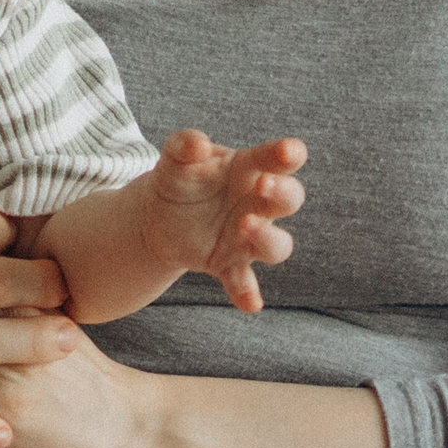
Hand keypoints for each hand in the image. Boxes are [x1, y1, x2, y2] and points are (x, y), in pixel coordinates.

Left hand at [142, 130, 306, 312]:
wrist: (158, 215)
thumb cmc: (180, 176)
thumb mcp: (177, 156)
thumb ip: (185, 145)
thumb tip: (197, 143)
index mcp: (250, 168)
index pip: (278, 159)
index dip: (288, 154)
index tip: (290, 152)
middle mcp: (257, 204)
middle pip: (289, 199)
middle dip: (282, 193)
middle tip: (263, 185)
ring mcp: (247, 237)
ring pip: (277, 245)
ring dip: (268, 238)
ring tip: (245, 225)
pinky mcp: (229, 265)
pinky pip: (243, 281)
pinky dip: (247, 292)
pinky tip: (250, 304)